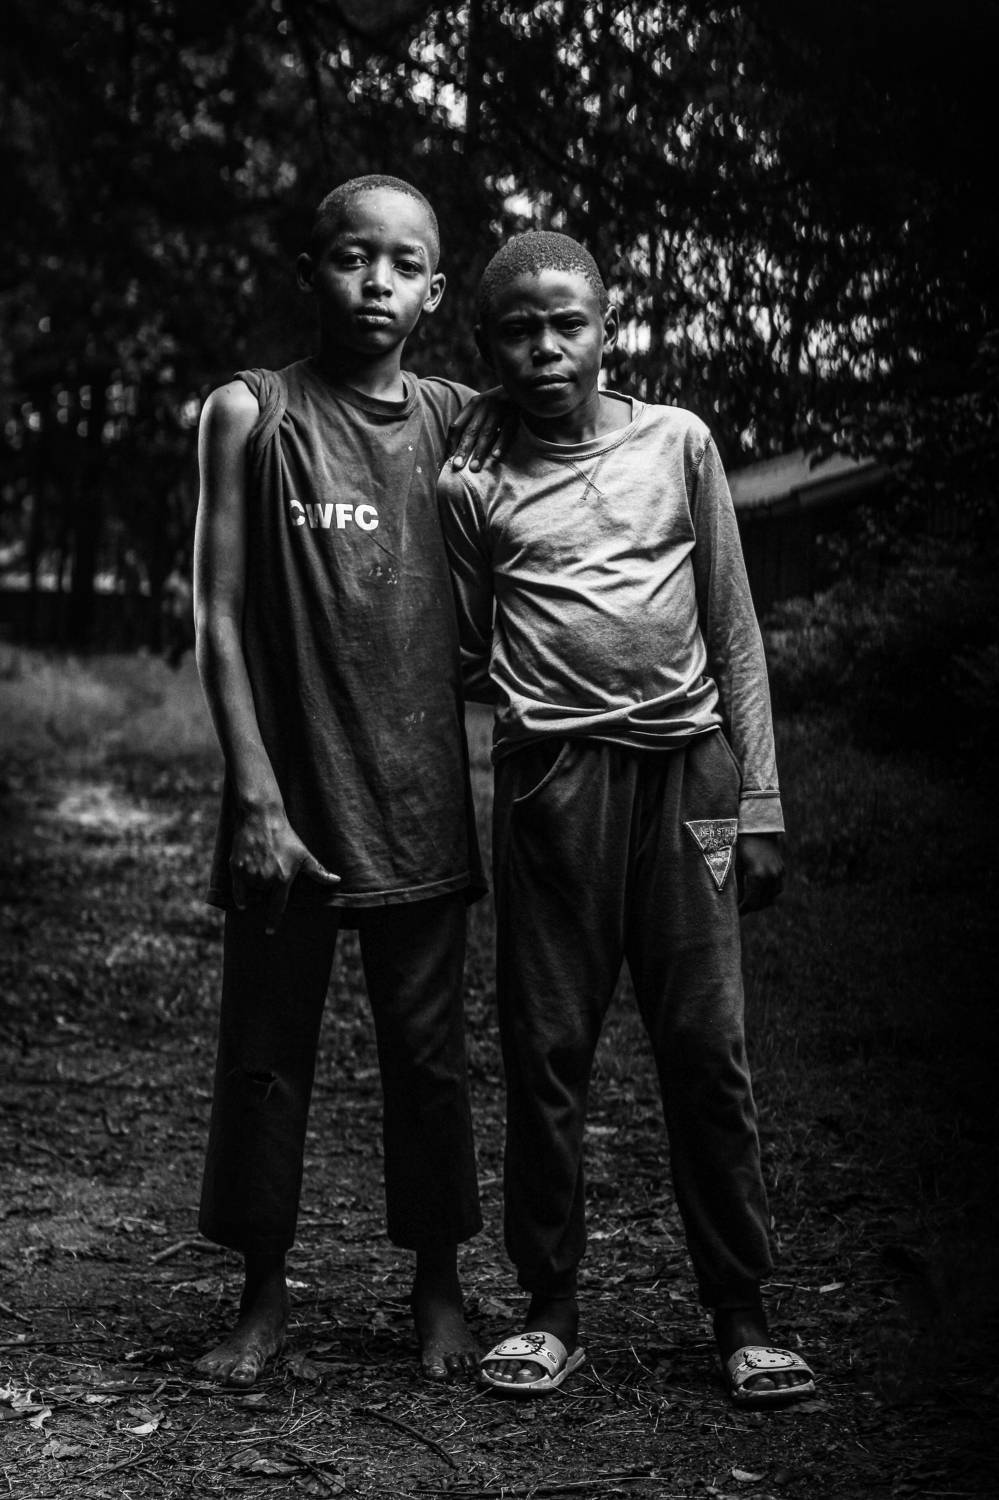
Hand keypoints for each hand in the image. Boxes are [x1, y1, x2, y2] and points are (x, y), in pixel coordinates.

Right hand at [230, 805, 339, 933]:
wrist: (261, 818)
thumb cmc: (286, 837)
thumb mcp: (304, 855)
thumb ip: (319, 872)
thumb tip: (337, 881)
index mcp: (282, 879)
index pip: (277, 907)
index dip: (273, 921)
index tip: (270, 932)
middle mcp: (265, 879)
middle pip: (265, 895)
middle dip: (268, 890)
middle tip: (271, 872)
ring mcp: (249, 874)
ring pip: (252, 891)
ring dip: (255, 888)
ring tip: (261, 869)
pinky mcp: (236, 868)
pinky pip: (237, 890)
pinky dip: (240, 897)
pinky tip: (243, 903)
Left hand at [447, 388, 517, 470]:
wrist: (524, 384)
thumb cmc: (501, 402)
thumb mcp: (484, 406)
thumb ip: (472, 420)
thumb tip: (457, 447)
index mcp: (473, 405)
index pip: (457, 425)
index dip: (451, 443)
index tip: (448, 459)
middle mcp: (484, 406)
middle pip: (470, 431)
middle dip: (463, 449)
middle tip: (457, 466)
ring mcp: (499, 409)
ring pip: (487, 432)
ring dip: (480, 451)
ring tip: (474, 467)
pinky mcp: (514, 412)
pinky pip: (506, 430)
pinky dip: (500, 444)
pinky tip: (495, 457)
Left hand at [736, 833, 784, 914]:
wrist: (757, 826)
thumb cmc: (741, 844)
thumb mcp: (735, 865)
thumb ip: (736, 885)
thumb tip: (734, 903)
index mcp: (758, 875)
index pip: (752, 902)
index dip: (744, 909)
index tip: (736, 912)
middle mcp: (771, 875)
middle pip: (763, 902)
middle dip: (752, 907)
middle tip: (741, 909)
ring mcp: (779, 872)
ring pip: (772, 897)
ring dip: (762, 902)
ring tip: (749, 901)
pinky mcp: (782, 868)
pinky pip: (778, 887)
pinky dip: (769, 893)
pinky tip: (759, 892)